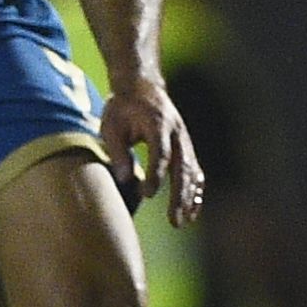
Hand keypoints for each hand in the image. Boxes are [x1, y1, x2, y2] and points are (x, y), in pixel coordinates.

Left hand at [102, 82, 205, 227]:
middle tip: (174, 220)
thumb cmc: (122, 107)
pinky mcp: (186, 147)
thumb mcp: (111, 124)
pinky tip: (192, 211)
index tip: (147, 194)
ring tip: (182, 221)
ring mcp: (185, 140)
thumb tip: (124, 180)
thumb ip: (118, 150)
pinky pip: (195, 172)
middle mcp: (177, 132)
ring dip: (189, 198)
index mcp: (158, 122)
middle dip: (179, 196)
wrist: (142, 86)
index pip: (160, 152)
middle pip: (182, 166)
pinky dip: (195, 191)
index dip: (155, 174)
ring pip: (192, 172)